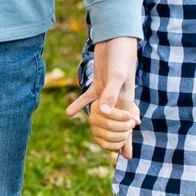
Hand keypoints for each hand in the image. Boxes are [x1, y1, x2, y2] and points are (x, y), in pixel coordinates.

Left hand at [64, 36, 138, 157]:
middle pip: (117, 123)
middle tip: (116, 154)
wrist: (117, 38)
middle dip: (116, 138)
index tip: (125, 157)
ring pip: (103, 114)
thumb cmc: (121, 55)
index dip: (126, 141)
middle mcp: (118, 98)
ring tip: (98, 138)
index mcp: (125, 99)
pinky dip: (79, 105)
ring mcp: (108, 91)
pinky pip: (88, 98)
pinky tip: (69, 113)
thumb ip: (111, 94)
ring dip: (99, 125)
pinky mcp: (99, 83)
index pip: (126, 126)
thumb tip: (102, 112)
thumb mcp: (117, 75)